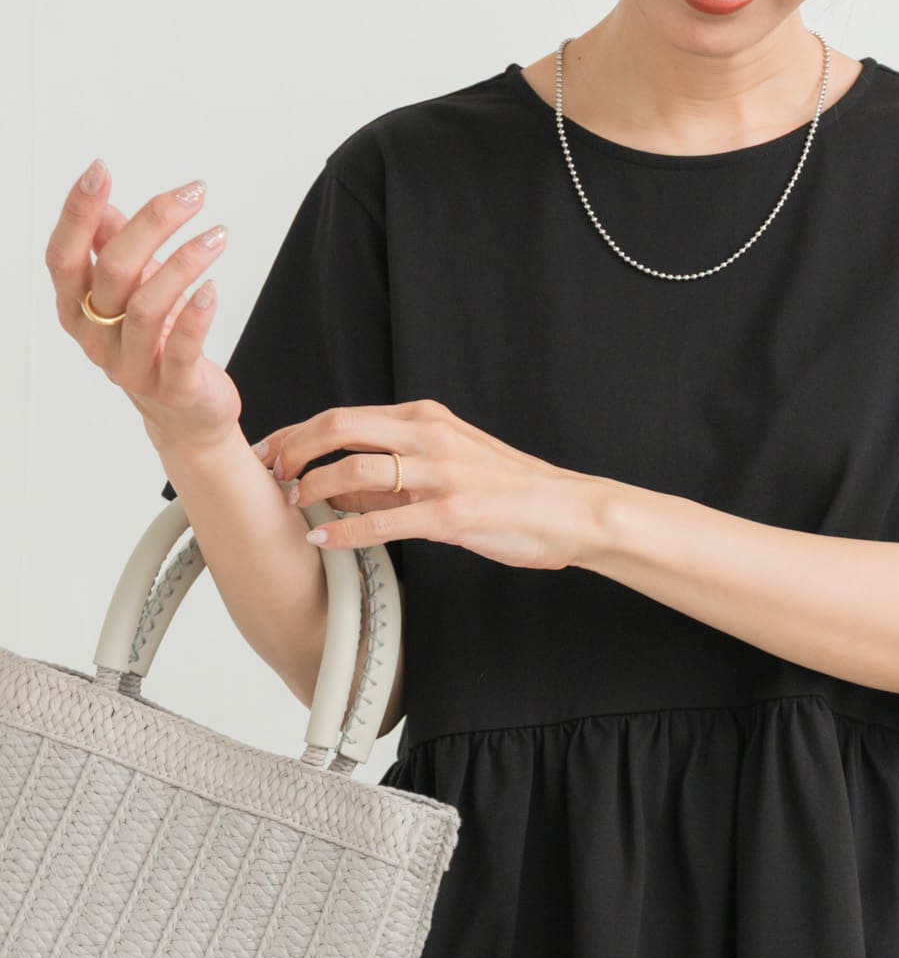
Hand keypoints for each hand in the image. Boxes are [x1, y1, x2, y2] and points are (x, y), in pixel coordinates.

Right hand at [46, 158, 240, 451]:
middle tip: (192, 194)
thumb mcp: (133, 290)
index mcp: (76, 309)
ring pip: (147, 306)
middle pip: (113, 272)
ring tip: (217, 234)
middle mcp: (96, 338)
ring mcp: (131, 366)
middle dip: (152, 223)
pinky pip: (181, 348)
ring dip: (185, 262)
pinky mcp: (171, 387)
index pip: (64, 256)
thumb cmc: (158, 341)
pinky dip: (198, 314)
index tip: (100, 169)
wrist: (187, 413)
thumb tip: (100, 204)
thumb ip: (111, 249)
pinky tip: (213, 286)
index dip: (76, 212)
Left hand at [252, 399, 605, 571]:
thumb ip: (395, 473)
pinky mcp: (452, 514)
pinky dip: (345, 531)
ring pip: (355, 468)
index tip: (268, 451)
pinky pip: (384, 520)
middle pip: (340, 428)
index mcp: (426, 419)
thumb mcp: (449, 466)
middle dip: (293, 449)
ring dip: (313, 487)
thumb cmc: (510, 493)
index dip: (298, 433)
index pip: (346, 416)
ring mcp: (441, 474)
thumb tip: (338, 486)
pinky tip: (323, 541)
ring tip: (293, 506)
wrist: (569, 511)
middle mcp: (429, 437)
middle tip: (269, 473)